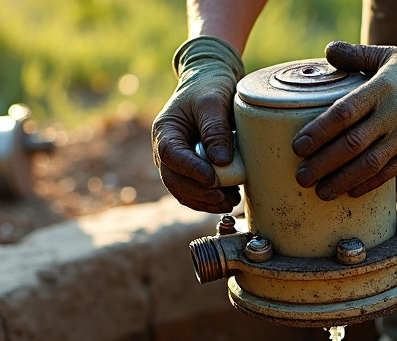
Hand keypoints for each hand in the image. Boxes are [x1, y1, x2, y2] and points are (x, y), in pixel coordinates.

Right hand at [152, 36, 245, 212]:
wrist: (212, 83)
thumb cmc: (209, 87)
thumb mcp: (213, 102)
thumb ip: (216, 129)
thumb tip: (221, 161)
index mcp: (166, 131)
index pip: (171, 155)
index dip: (190, 170)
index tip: (212, 179)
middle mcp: (166, 150)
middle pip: (174, 180)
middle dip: (199, 193)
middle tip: (223, 197)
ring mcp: (177, 162)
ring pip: (183, 191)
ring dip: (205, 201)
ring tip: (230, 200)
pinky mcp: (191, 169)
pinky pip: (194, 191)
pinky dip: (209, 200)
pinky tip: (228, 199)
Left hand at [292, 41, 396, 200]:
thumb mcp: (389, 56)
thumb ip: (357, 54)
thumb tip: (328, 52)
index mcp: (384, 87)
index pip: (345, 112)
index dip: (319, 132)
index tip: (298, 147)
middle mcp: (396, 112)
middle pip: (353, 143)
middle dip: (324, 163)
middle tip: (302, 176)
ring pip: (369, 164)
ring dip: (341, 180)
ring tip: (320, 192)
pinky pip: (388, 174)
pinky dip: (367, 184)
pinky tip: (348, 191)